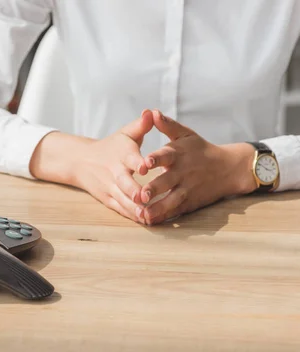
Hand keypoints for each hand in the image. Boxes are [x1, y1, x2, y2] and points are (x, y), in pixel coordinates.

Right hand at [30, 110, 153, 222]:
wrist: (81, 161)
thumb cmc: (112, 146)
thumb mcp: (125, 133)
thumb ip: (141, 125)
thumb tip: (151, 112)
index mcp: (122, 154)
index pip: (130, 158)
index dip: (137, 162)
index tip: (146, 166)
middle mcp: (115, 172)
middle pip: (124, 183)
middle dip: (134, 190)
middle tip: (145, 197)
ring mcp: (110, 187)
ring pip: (122, 199)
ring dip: (134, 208)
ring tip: (148, 216)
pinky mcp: (108, 199)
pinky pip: (120, 209)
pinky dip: (131, 215)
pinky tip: (144, 221)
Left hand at [139, 110, 256, 224]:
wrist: (229, 168)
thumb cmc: (201, 149)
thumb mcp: (186, 135)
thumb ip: (168, 125)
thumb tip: (152, 112)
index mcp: (179, 154)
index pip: (166, 156)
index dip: (155, 160)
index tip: (144, 163)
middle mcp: (182, 173)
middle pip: (167, 181)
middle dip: (154, 188)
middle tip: (140, 194)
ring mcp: (187, 189)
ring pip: (171, 200)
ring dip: (157, 208)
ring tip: (143, 215)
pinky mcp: (189, 202)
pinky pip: (175, 211)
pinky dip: (164, 217)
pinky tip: (150, 222)